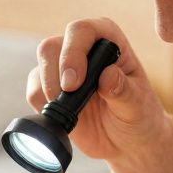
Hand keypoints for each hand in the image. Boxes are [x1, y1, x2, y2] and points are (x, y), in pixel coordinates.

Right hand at [27, 18, 166, 161]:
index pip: (82, 30)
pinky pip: (34, 91)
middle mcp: (82, 47)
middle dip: (54, 74)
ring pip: (39, 68)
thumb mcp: (137, 105)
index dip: (73, 53)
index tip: (73, 83)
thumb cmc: (138, 116)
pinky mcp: (49, 87)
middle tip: (66, 99)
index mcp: (108, 40)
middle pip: (51, 46)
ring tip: (76, 114)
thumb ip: (124, 90)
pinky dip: (43, 106)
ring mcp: (63, 67)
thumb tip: (108, 76)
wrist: (126, 142)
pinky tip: (66, 117)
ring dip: (49, 93)